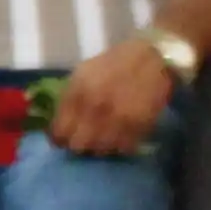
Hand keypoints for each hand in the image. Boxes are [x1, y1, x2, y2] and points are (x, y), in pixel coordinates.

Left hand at [49, 39, 176, 157]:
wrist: (152, 59)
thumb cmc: (113, 64)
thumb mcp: (82, 74)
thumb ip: (69, 98)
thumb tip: (58, 123)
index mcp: (77, 92)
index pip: (60, 130)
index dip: (58, 139)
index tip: (61, 140)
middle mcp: (96, 107)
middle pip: (78, 145)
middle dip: (77, 146)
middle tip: (81, 142)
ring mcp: (119, 118)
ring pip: (101, 150)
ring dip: (98, 148)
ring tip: (100, 140)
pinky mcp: (140, 125)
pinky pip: (124, 148)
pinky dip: (119, 147)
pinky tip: (118, 138)